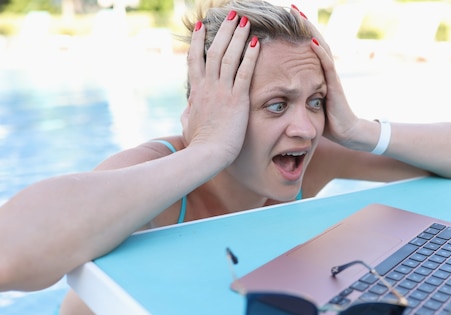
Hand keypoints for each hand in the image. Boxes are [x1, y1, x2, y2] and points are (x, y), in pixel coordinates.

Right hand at [181, 13, 259, 164]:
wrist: (206, 155)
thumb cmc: (199, 145)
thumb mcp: (188, 127)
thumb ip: (188, 115)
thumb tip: (186, 112)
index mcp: (197, 92)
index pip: (195, 60)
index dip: (198, 42)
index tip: (202, 27)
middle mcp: (208, 87)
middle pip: (214, 51)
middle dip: (223, 31)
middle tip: (231, 15)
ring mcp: (222, 91)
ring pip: (229, 56)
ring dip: (237, 36)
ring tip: (244, 20)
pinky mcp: (237, 99)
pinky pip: (244, 72)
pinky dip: (250, 56)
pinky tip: (256, 43)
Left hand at [290, 6, 359, 146]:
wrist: (345, 133)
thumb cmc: (325, 120)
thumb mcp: (307, 103)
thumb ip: (296, 93)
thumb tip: (276, 92)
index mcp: (316, 73)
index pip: (306, 48)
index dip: (296, 33)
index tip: (282, 19)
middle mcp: (324, 71)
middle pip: (314, 40)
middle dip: (303, 24)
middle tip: (291, 7)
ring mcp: (331, 76)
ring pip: (322, 48)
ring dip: (311, 31)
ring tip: (300, 16)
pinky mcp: (334, 86)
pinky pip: (328, 66)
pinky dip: (320, 53)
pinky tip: (313, 41)